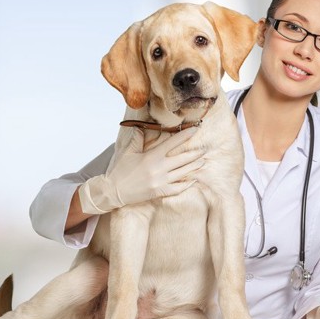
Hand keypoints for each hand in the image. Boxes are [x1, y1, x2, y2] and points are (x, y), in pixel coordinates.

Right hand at [78, 128, 204, 213]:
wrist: (113, 191)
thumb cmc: (120, 171)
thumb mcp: (128, 152)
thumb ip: (137, 139)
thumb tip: (140, 126)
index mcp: (153, 156)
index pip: (173, 142)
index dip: (186, 135)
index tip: (196, 129)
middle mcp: (160, 168)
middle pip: (183, 158)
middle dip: (196, 153)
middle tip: (206, 149)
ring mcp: (161, 181)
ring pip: (184, 173)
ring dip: (195, 167)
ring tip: (203, 162)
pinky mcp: (160, 192)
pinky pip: (178, 188)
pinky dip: (187, 184)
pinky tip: (194, 180)